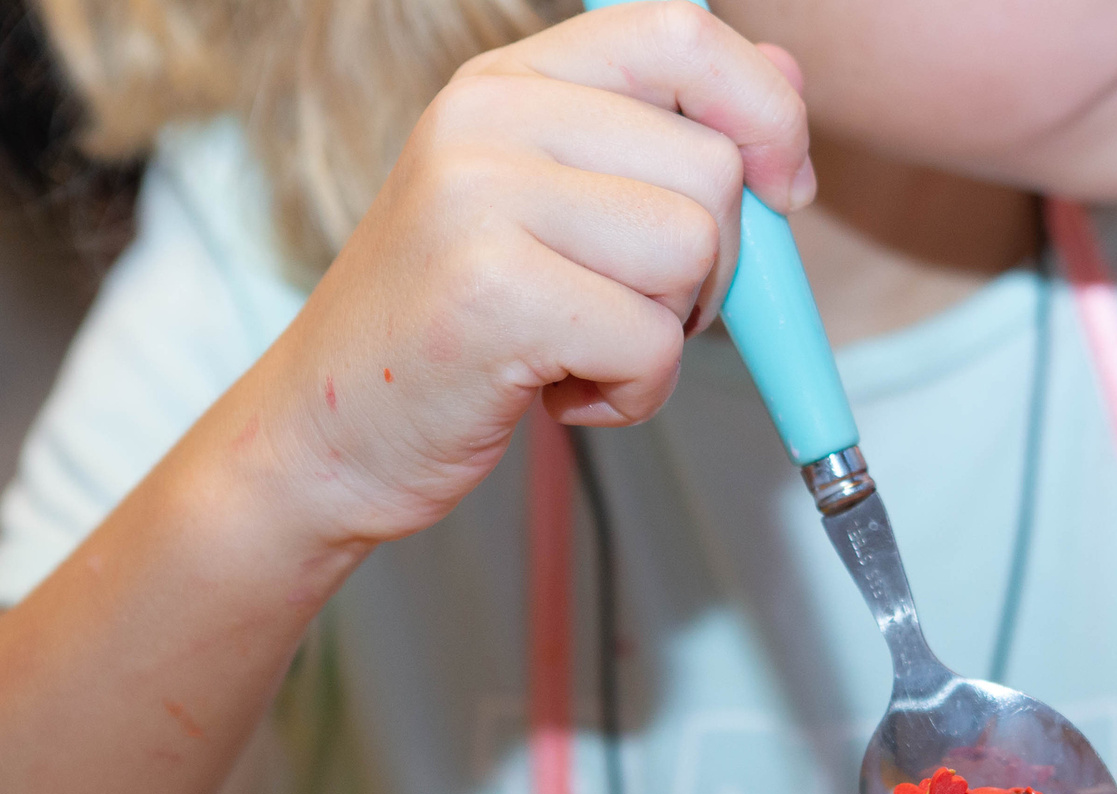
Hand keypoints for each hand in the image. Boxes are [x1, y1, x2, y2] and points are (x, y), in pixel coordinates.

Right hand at [236, 1, 814, 554]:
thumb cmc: (455, 327)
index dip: (766, 112)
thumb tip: (789, 82)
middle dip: (712, 268)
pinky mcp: (491, 293)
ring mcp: (480, 198)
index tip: (783, 188)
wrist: (327, 431)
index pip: (683, 31)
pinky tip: (563, 393)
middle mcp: (488, 117)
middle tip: (630, 309)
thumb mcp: (555, 205)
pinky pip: (652, 343)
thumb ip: (663, 138)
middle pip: (712, 170)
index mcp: (510, 79)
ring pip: (691, 256)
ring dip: (668, 335)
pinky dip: (635, 393)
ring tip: (585, 350)